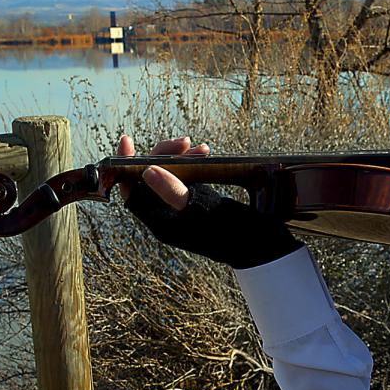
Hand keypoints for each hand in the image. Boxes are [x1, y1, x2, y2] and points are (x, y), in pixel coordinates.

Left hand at [116, 135, 301, 268]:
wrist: (264, 248)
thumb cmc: (237, 233)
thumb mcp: (204, 210)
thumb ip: (175, 192)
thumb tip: (147, 171)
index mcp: (162, 222)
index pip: (132, 191)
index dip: (125, 166)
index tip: (127, 141)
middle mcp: (168, 216)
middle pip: (150, 179)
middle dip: (163, 155)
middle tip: (184, 142)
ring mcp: (183, 210)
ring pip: (170, 176)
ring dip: (181, 157)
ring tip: (201, 147)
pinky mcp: (198, 204)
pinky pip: (187, 179)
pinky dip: (193, 163)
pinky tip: (205, 153)